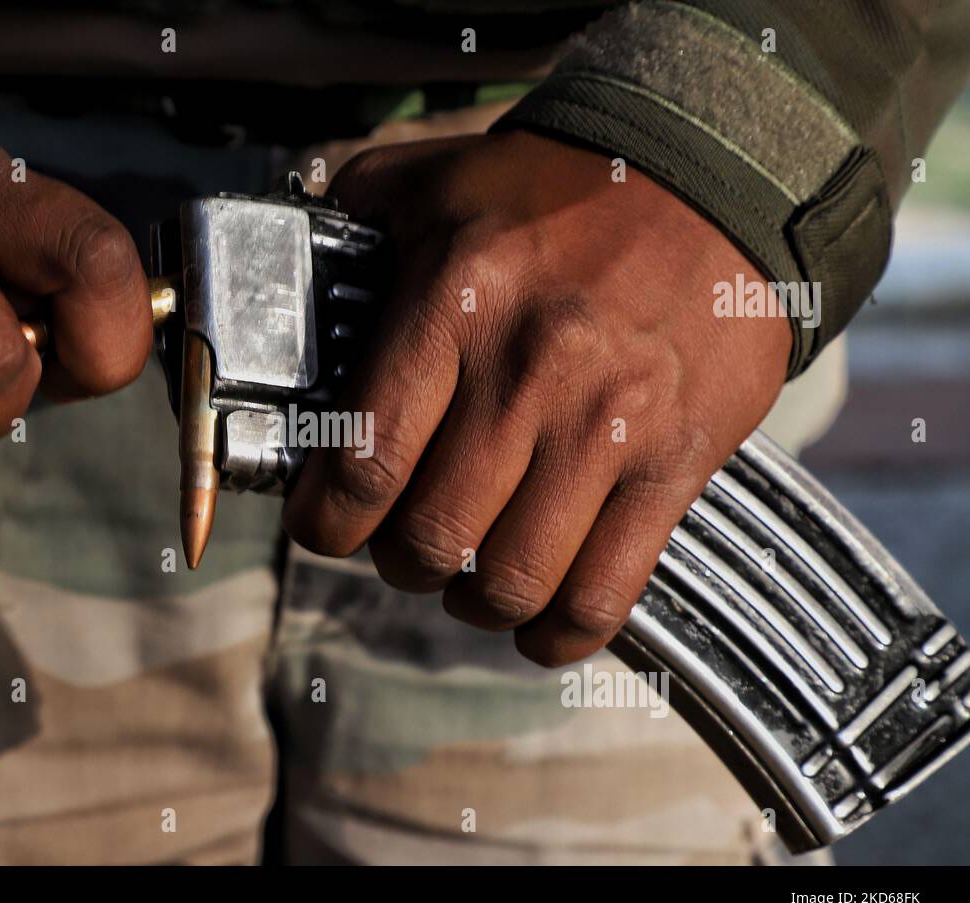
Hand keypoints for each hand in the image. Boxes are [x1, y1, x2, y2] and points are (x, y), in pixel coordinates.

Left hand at [282, 132, 790, 665]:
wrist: (713, 176)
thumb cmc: (557, 190)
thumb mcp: (434, 178)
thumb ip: (349, 220)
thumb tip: (284, 270)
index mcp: (453, 304)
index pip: (363, 462)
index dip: (324, 523)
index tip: (322, 526)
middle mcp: (529, 372)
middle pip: (431, 537)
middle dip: (398, 562)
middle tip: (400, 543)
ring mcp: (608, 425)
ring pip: (513, 580)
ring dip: (471, 602)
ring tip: (465, 580)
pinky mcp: (676, 461)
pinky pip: (608, 590)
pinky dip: (559, 632)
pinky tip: (536, 621)